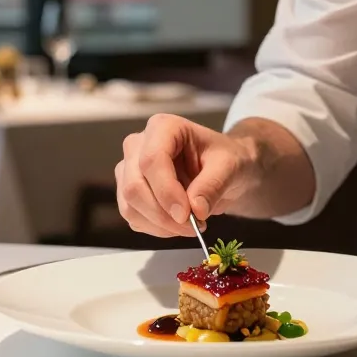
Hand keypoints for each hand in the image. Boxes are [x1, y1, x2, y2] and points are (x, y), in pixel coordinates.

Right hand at [115, 113, 263, 236]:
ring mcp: (129, 169)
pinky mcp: (128, 193)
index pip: (152, 159)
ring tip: (191, 225)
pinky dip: (157, 229)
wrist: (221, 170)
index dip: (166, 191)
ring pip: (130, 205)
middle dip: (164, 214)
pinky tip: (178, 225)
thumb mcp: (229, 166)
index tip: (187, 214)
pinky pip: (134, 218)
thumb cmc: (223, 159)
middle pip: (135, 186)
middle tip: (194, 225)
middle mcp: (138, 145)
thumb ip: (213, 184)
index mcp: (163, 127)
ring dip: (161, 225)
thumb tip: (196, 209)